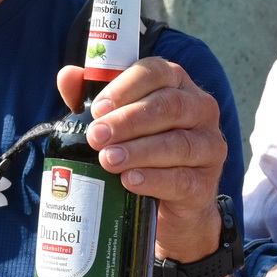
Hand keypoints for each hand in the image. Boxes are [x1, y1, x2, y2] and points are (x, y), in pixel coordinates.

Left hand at [56, 59, 226, 262]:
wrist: (168, 204)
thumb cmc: (140, 147)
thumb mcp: (114, 120)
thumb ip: (90, 96)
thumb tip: (67, 76)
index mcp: (177, 84)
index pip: (156, 72)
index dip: (126, 87)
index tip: (99, 107)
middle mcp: (200, 109)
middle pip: (168, 106)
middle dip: (128, 121)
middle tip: (97, 136)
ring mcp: (209, 146)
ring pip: (178, 143)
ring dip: (139, 151)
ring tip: (108, 160)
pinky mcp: (205, 184)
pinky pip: (182, 179)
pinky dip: (155, 179)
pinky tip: (131, 180)